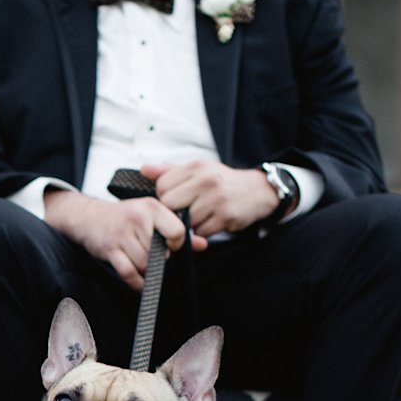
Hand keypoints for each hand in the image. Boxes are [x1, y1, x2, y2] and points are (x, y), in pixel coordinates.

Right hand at [43, 190, 207, 291]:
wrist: (89, 217)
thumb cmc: (125, 217)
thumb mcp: (151, 215)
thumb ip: (177, 229)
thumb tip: (202, 245)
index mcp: (151, 207)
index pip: (177, 231)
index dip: (176, 243)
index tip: (169, 245)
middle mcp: (137, 218)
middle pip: (160, 252)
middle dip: (157, 258)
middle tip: (151, 254)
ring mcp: (122, 234)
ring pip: (145, 264)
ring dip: (146, 270)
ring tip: (141, 262)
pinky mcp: (110, 249)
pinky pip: (129, 273)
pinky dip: (137, 283)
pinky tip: (140, 282)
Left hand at [146, 161, 281, 236]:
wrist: (257, 191)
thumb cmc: (221, 182)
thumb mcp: (197, 169)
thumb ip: (169, 171)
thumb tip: (143, 169)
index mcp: (196, 167)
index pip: (162, 186)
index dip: (164, 197)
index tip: (175, 199)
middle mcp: (206, 181)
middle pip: (170, 204)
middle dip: (173, 212)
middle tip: (184, 211)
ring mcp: (216, 199)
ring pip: (185, 221)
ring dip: (188, 224)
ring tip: (199, 216)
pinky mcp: (225, 217)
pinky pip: (201, 232)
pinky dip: (202, 232)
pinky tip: (210, 222)